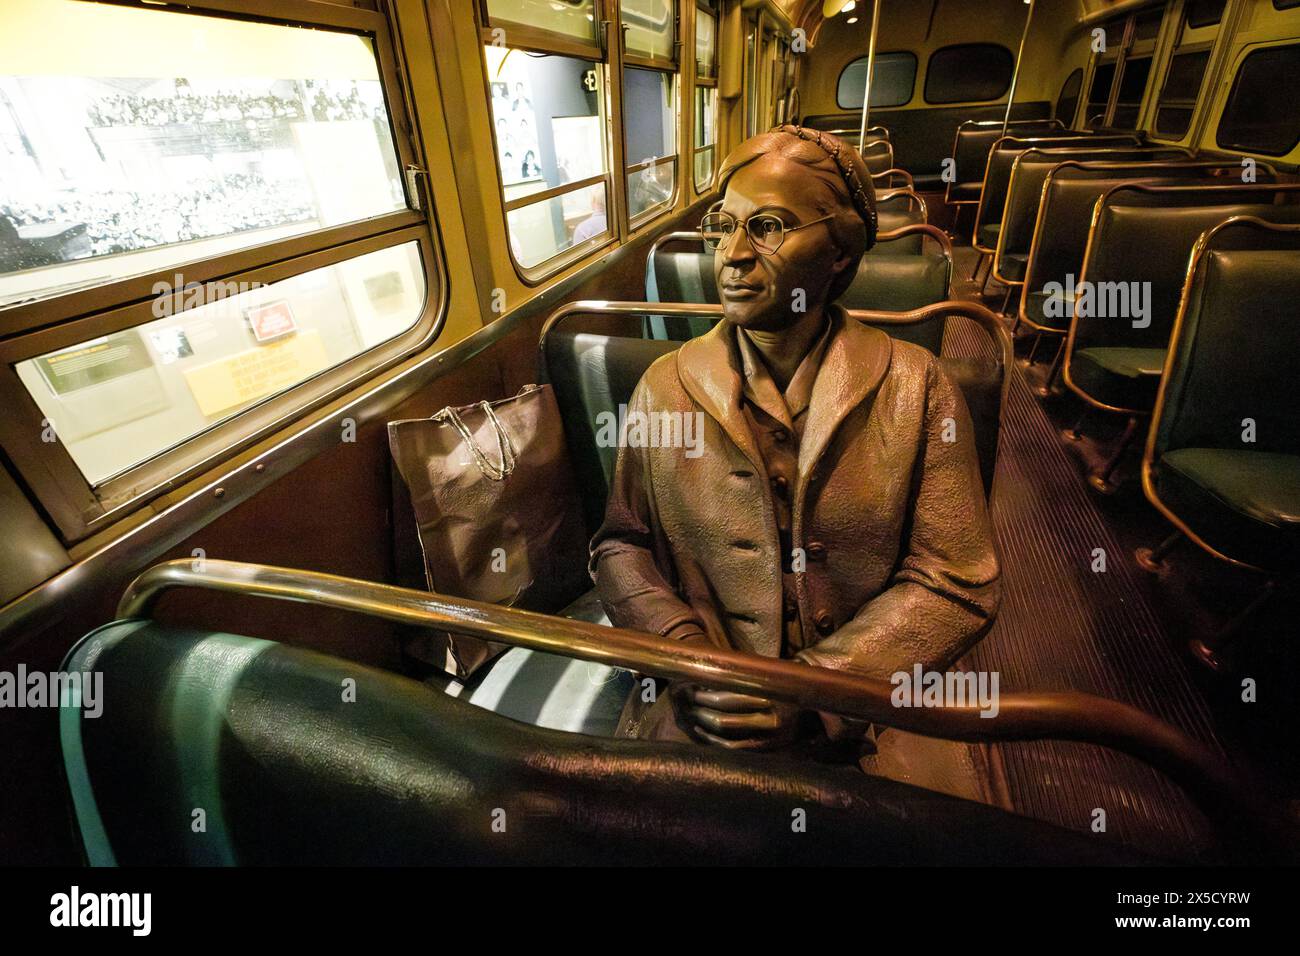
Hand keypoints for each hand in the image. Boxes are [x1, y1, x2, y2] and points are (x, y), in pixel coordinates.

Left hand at [671, 685, 802, 750]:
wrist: (810, 707)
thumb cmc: (779, 685)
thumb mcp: (766, 677)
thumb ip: (742, 678)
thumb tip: (706, 676)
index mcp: (770, 696)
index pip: (727, 698)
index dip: (705, 696)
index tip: (691, 689)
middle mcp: (771, 719)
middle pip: (724, 718)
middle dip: (701, 711)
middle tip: (687, 703)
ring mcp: (769, 738)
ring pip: (726, 735)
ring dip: (704, 726)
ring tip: (691, 716)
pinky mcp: (767, 749)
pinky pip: (733, 749)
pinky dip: (714, 742)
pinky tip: (703, 733)